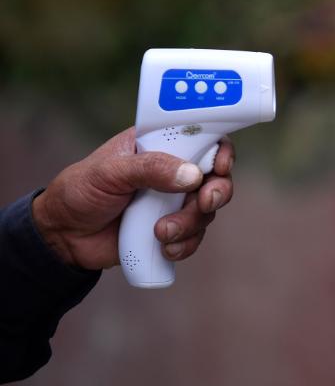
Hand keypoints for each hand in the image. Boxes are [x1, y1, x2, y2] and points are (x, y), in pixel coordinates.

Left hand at [30, 127, 234, 269]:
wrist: (64, 236)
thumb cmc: (80, 191)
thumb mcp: (109, 171)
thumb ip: (150, 168)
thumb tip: (192, 175)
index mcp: (160, 145)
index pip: (203, 138)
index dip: (220, 150)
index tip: (220, 165)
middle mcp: (174, 171)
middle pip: (217, 177)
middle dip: (217, 192)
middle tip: (204, 202)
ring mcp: (175, 201)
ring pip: (207, 211)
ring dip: (190, 224)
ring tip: (160, 232)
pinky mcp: (173, 229)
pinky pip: (195, 237)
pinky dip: (185, 244)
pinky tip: (163, 247)